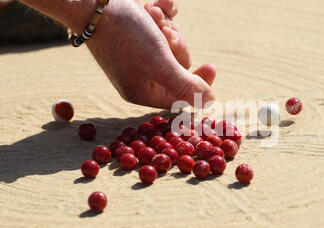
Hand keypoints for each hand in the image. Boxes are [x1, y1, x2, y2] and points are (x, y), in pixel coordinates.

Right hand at [87, 0, 215, 108]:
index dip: (198, 83)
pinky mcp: (137, 32)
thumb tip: (210, 102)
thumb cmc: (124, 35)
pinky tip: (155, 4)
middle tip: (165, 33)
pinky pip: (162, 23)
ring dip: (167, 25)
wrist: (91, 1)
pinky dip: (163, 11)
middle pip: (178, 65)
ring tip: (151, 15)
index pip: (180, 96)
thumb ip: (185, 85)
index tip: (211, 67)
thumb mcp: (159, 64)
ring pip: (171, 42)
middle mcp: (140, 75)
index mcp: (143, 90)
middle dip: (175, 44)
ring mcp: (138, 53)